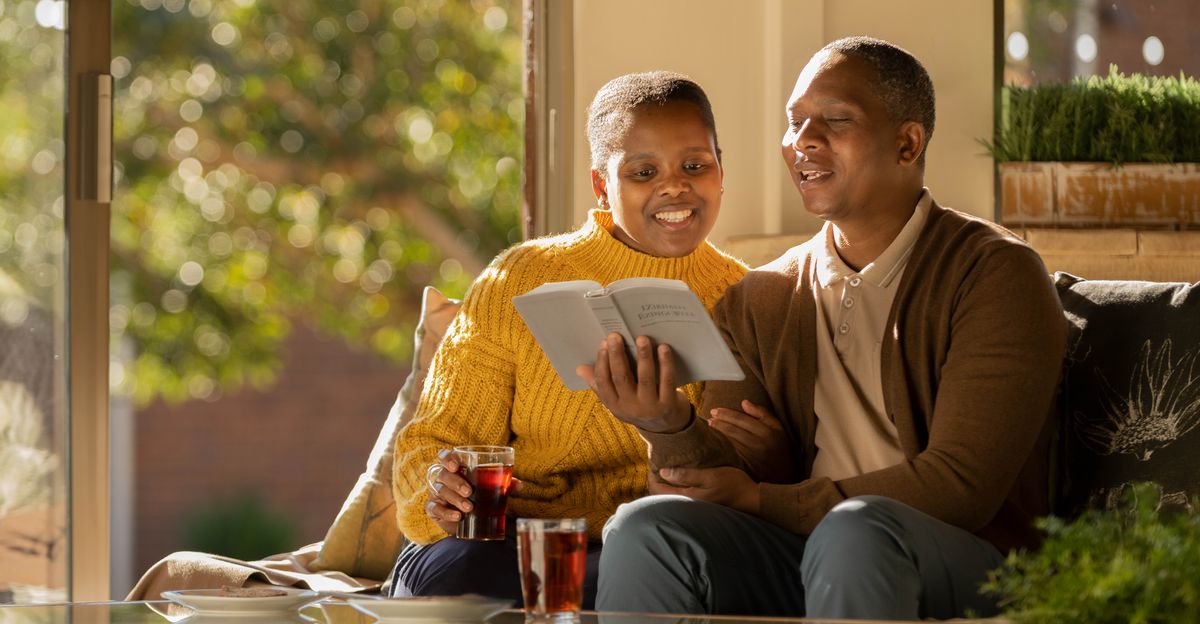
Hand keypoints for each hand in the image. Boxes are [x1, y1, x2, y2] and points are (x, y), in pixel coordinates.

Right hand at [425, 448, 522, 534]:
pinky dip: (446, 513)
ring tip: (469, 507)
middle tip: (469, 491)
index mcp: (455, 467)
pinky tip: (458, 517)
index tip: (455, 465)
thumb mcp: (493, 487)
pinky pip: (435, 508)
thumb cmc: (480, 494)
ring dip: (455, 499)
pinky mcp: (435, 508)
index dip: (447, 458)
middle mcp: (443, 477)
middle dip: (456, 482)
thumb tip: (520, 485)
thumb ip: (505, 484)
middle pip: (444, 474)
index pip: (444, 456)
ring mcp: (437, 493)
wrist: (469, 517)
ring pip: (441, 491)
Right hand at [576, 333, 692, 433]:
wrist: (667, 427)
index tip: (603, 343)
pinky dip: (666, 363)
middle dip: (617, 355)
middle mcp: (630, 408)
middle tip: (616, 336)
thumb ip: (600, 385)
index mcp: (615, 405)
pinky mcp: (668, 405)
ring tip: (642, 338)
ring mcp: (650, 408)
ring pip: (645, 378)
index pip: (603, 382)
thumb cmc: (639, 406)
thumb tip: (580, 368)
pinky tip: (663, 348)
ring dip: (643, 356)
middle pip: (621, 378)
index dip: (602, 362)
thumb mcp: (618, 401)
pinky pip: (667, 380)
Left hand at [649, 466, 759, 514]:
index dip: (652, 476)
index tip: (653, 463)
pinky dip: (677, 490)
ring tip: (668, 471)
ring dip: (667, 486)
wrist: (751, 500)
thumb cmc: (733, 485)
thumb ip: (687, 475)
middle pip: (663, 496)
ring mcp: (695, 508)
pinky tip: (681, 480)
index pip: (659, 490)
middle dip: (658, 482)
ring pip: (672, 498)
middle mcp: (688, 506)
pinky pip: (682, 498)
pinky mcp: (701, 506)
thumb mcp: (710, 476)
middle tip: (658, 467)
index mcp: (688, 498)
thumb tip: (663, 472)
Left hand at [708, 400, 792, 482]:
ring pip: (729, 441)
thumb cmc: (779, 449)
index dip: (726, 413)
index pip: (741, 418)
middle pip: (733, 429)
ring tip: (709, 427)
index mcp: (767, 432)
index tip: (715, 410)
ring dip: (716, 433)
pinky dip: (720, 447)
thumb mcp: (777, 428)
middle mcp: (759, 444)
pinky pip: (729, 454)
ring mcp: (751, 457)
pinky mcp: (745, 467)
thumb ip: (762, 413)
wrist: (784, 477)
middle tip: (709, 419)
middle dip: (718, 422)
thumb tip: (744, 402)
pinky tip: (713, 443)